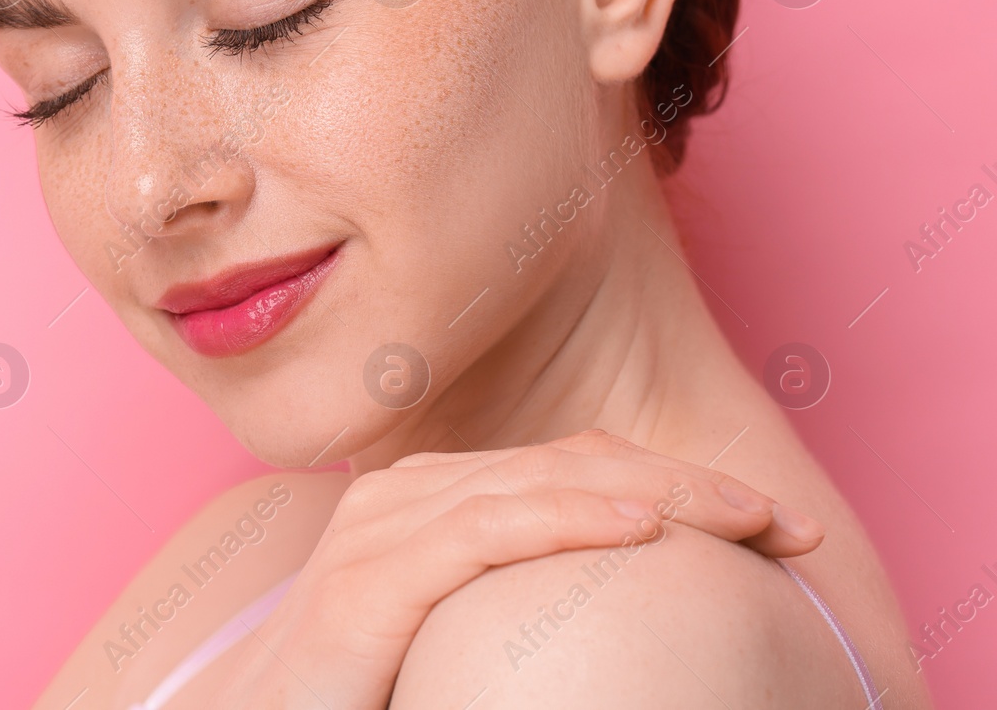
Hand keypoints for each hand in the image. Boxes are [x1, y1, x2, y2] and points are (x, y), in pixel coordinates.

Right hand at [211, 429, 822, 709]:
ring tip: (749, 516)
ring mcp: (380, 529)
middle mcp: (404, 495)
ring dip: (659, 492)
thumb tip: (626, 599)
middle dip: (690, 484)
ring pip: (540, 483)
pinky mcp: (366, 583)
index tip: (771, 526)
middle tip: (787, 523)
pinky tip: (642, 526)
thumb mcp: (460, 634)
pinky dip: (568, 519)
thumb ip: (520, 599)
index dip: (676, 481)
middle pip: (570, 463)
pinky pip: (485, 532)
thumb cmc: (362, 694)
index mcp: (430, 501)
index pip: (572, 466)